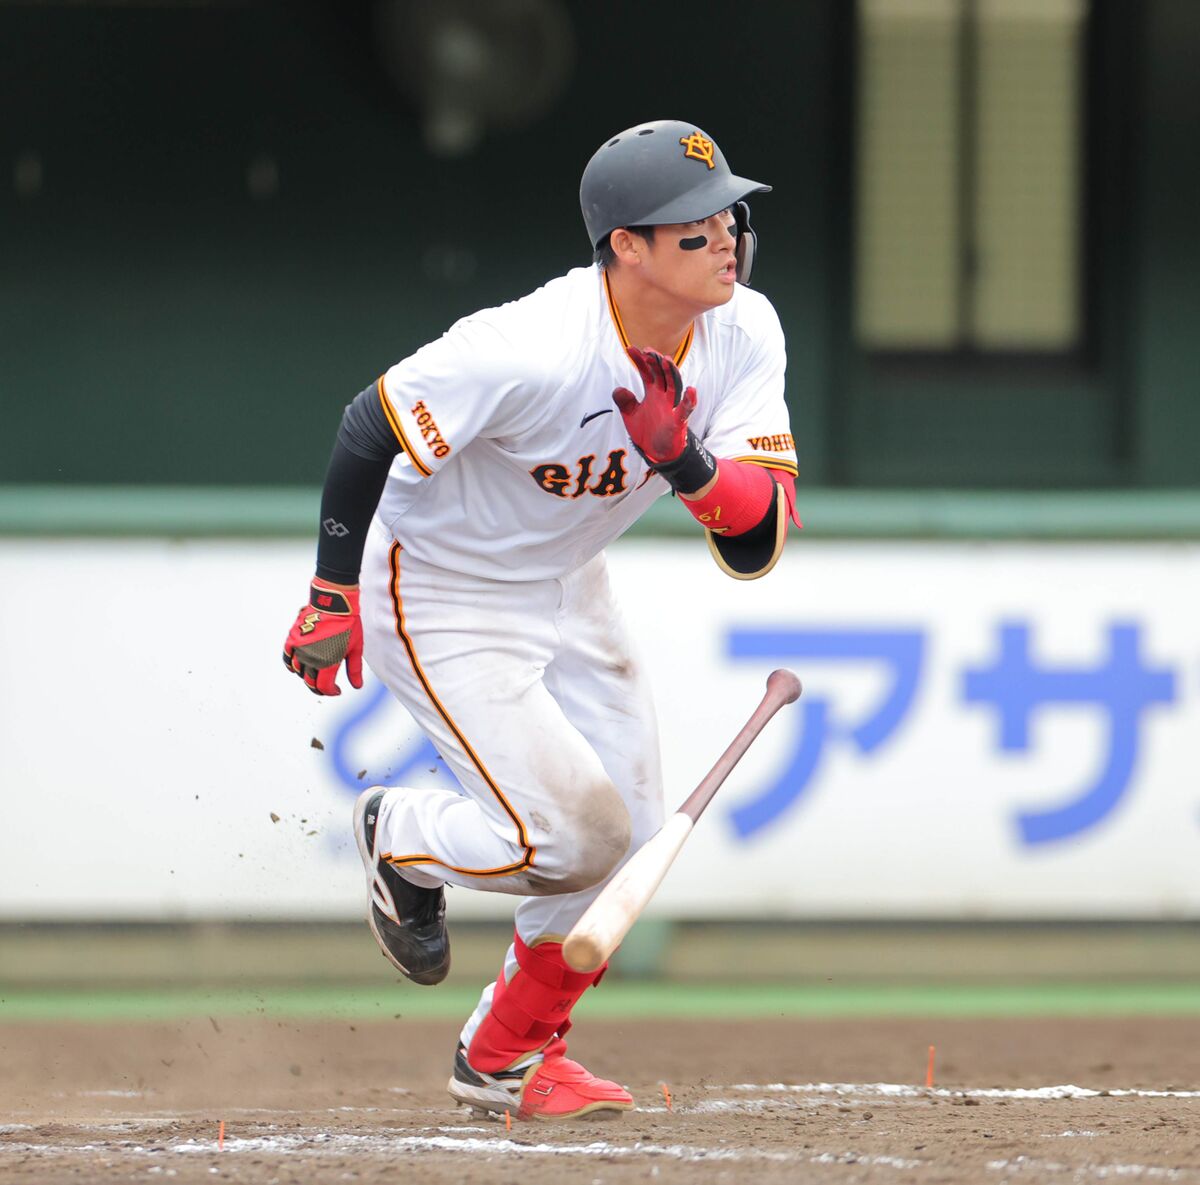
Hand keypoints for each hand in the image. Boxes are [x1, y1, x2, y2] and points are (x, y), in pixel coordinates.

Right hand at [282, 579, 362, 695]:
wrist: (335, 603)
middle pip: (310, 682)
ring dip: (306, 676)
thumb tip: (356, 686)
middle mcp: (312, 658)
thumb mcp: (355, 648)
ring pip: (299, 671)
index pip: (324, 686)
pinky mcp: (293, 638)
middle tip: (325, 687)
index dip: (330, 692)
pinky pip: (287, 657)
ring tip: (315, 673)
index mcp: (328, 662)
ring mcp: (300, 648)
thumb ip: (354, 669)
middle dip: (318, 687)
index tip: (336, 690)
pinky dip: (291, 664)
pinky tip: (298, 666)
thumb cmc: (348, 624)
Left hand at [612, 346, 697, 464]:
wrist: (657, 453)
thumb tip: (618, 389)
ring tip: (666, 360)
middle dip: (654, 362)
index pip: (646, 372)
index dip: (639, 360)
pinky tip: (691, 390)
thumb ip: (625, 402)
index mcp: (652, 393)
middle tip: (647, 350)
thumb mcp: (630, 415)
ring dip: (671, 373)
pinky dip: (689, 400)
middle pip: (661, 374)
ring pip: (673, 386)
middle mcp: (663, 396)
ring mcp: (671, 407)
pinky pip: (685, 410)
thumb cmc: (647, 431)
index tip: (630, 349)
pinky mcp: (678, 421)